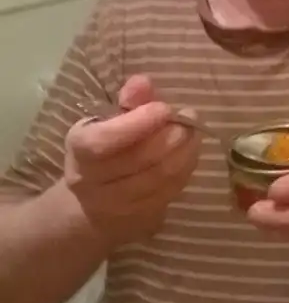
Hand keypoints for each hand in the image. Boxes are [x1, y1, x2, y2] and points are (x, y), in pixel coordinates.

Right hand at [64, 75, 201, 246]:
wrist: (91, 209)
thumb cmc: (103, 154)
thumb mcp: (107, 123)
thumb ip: (128, 102)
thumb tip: (143, 82)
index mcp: (80, 151)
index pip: (102, 141)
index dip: (136, 124)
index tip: (163, 108)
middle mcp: (92, 183)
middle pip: (137, 161)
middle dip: (170, 137)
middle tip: (188, 119)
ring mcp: (117, 207)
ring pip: (159, 179)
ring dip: (184, 153)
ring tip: (193, 133)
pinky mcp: (140, 220)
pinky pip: (170, 193)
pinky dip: (185, 170)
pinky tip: (190, 154)